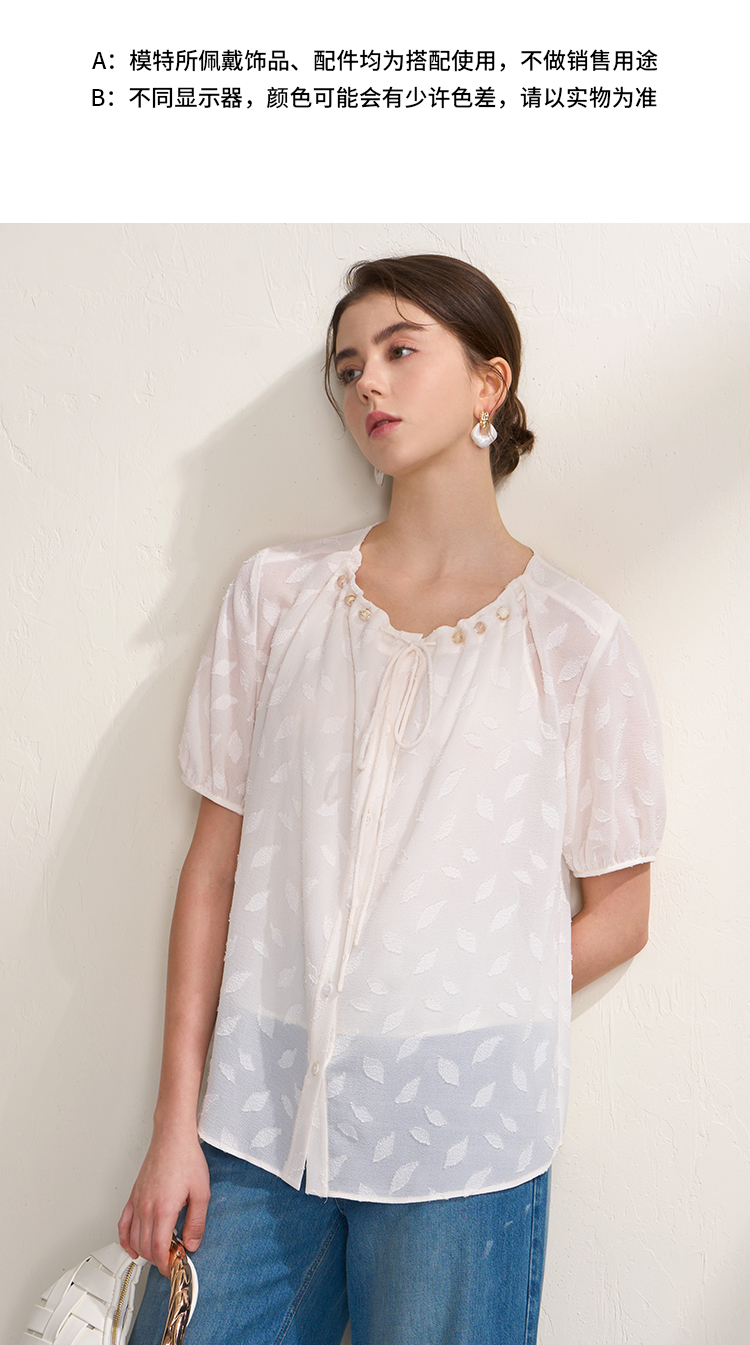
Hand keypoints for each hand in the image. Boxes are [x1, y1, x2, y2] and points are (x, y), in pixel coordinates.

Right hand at [118, 1128, 209, 1275]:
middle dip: (158, 1260)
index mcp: (164, 1209)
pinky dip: (125, 1240)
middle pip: (145, 1248)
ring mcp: (137, 1202)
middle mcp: (146, 1207)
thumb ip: (197, 1222)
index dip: (166, 1264)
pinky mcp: (133, 1196)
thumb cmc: (186, 1159)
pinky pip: (123, 1224)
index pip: (158, 1249)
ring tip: (159, 1254)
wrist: (173, 1137)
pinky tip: (132, 1248)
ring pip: (133, 1239)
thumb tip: (192, 1244)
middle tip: (172, 1260)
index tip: (174, 1268)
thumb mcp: (202, 1193)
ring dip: (144, 1252)